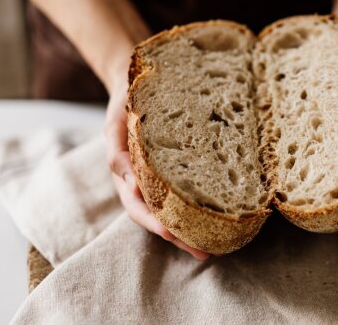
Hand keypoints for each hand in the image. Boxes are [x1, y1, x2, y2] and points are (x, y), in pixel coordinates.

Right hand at [105, 78, 210, 259]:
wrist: (138, 84)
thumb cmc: (126, 105)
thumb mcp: (115, 125)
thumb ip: (118, 154)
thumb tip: (130, 184)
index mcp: (128, 175)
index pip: (138, 207)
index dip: (153, 221)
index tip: (170, 232)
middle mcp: (146, 182)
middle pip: (161, 216)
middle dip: (180, 236)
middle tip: (203, 252)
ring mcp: (162, 177)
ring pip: (177, 208)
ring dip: (193, 228)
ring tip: (217, 245)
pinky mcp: (179, 168)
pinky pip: (189, 190)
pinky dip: (201, 205)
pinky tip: (221, 215)